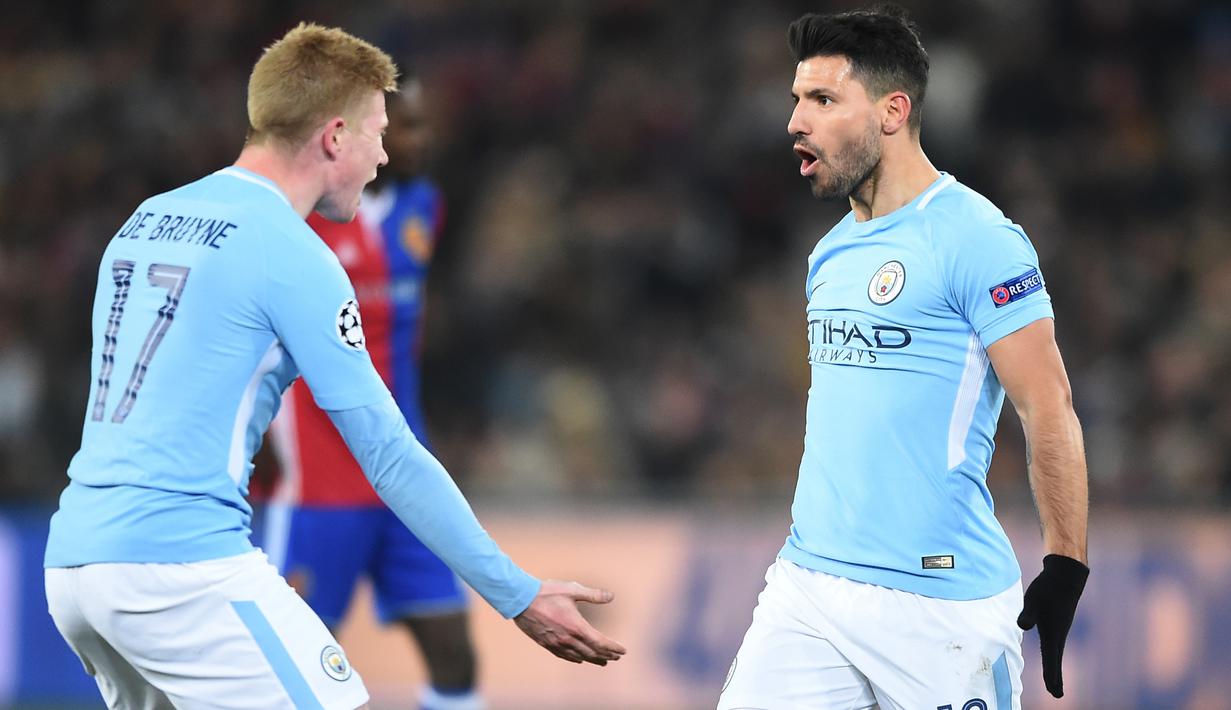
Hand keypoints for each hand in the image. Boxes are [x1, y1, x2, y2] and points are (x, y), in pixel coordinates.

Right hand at [513, 580, 625, 665]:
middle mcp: (567, 638)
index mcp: (576, 626)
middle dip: (606, 655)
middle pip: (591, 652)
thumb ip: (593, 595)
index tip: (623, 650)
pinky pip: (564, 656)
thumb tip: (611, 596)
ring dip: (593, 660)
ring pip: (579, 657)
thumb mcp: (572, 589)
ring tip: (603, 662)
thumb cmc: (547, 592)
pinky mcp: (546, 644)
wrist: (520, 599)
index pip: (600, 642)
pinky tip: (579, 660)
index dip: (613, 648)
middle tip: (616, 657)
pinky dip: (575, 659)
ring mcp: (556, 643)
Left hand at [1017, 554, 1088, 697]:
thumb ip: (1027, 614)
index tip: (1054, 693)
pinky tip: (1050, 655)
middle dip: (1055, 678)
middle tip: (1056, 694)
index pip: (1051, 660)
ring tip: (1053, 681)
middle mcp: (1058, 634)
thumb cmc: (1048, 588)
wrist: (1065, 575)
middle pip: (1055, 660)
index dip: (1051, 677)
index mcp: (1052, 633)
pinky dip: (1053, 655)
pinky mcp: (1058, 622)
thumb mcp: (1033, 600)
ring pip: (1056, 652)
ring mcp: (1059, 628)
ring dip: (1054, 667)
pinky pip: (1055, 643)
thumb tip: (1022, 626)